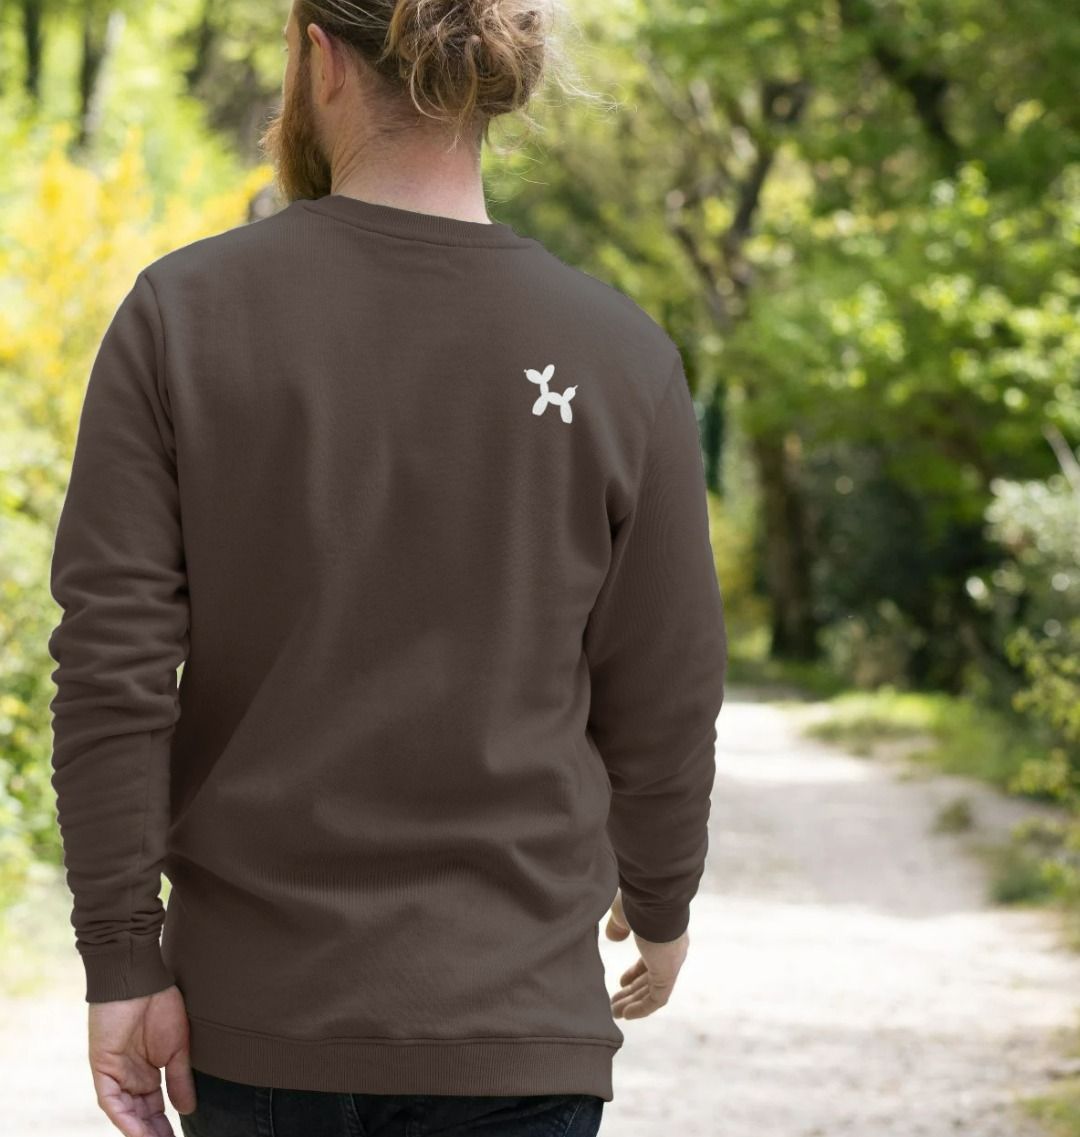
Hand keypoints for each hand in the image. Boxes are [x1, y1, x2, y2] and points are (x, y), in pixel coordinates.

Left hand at [88, 984, 196, 1136]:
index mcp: (148, 1071)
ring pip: (126, 1112)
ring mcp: (116, 1074)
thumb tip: (187, 1110)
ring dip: (140, 1131)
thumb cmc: (162, 1005)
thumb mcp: (178, 1047)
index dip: (166, 1125)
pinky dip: (124, 1118)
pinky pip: (111, 1101)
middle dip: (154, 1132)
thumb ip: (180, 1079)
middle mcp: (130, 1077)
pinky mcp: (103, 1068)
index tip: (180, 1136)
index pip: (155, 1107)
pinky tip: (138, 1132)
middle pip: (141, 1114)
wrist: (141, 979)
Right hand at [604, 888, 689, 1019]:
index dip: (635, 973)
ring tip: (614, 1013)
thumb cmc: (637, 901)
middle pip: (650, 978)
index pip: (650, 960)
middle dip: (631, 992)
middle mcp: (670, 950)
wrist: (654, 898)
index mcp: (663, 934)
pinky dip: (642, 1008)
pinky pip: (657, 998)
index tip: (621, 982)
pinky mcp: (668, 973)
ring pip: (652, 991)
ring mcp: (671, 962)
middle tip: (614, 1004)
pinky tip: (627, 1015)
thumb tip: (614, 937)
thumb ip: (618, 926)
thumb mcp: (622, 913)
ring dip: (633, 1003)